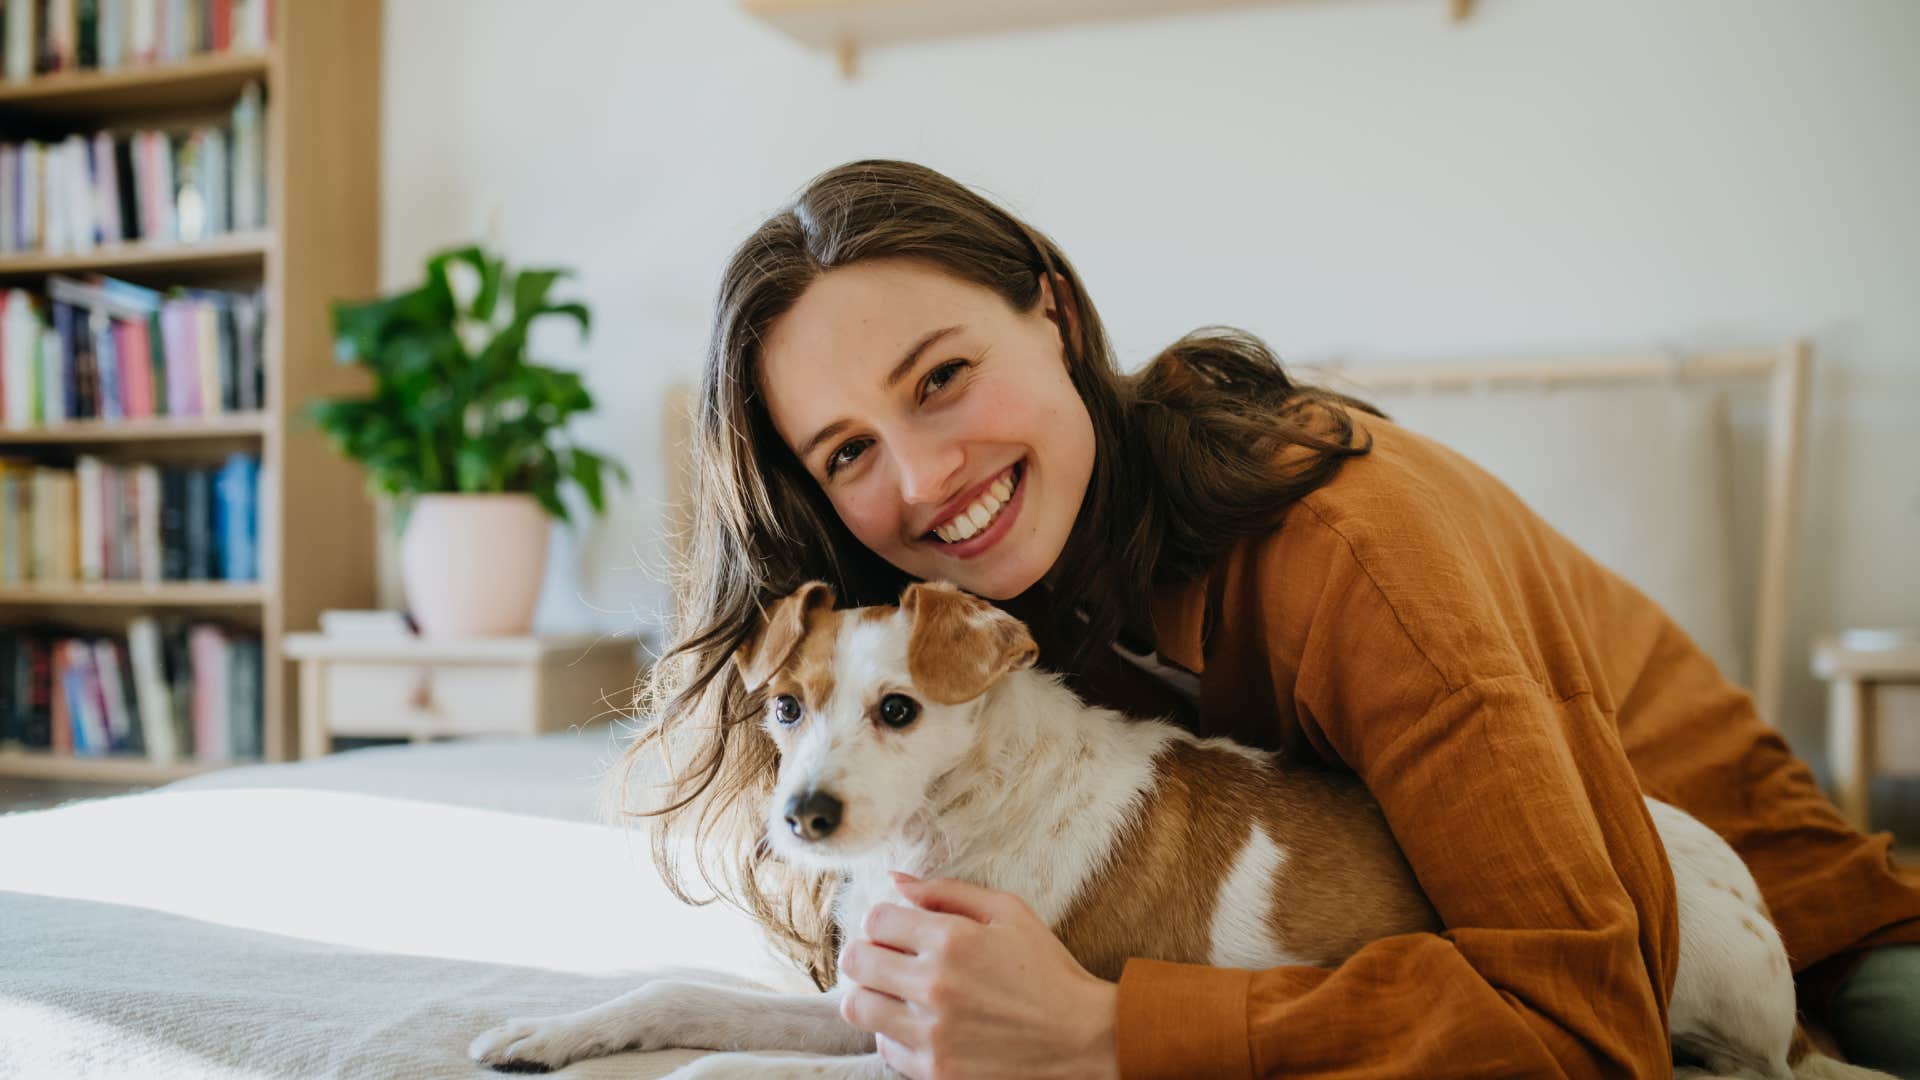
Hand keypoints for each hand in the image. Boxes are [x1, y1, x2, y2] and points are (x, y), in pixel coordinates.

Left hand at [837, 872, 1118, 1079]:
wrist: (1083, 1039)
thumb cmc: (1048, 970)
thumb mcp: (1008, 912)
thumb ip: (947, 890)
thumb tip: (896, 880)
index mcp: (952, 939)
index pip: (875, 920)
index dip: (882, 921)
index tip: (898, 931)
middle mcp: (934, 985)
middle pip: (856, 961)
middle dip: (869, 953)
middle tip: (890, 960)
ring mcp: (932, 1033)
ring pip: (857, 1007)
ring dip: (871, 995)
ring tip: (896, 994)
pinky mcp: (935, 1071)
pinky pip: (884, 1048)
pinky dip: (895, 1035)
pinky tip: (922, 1025)